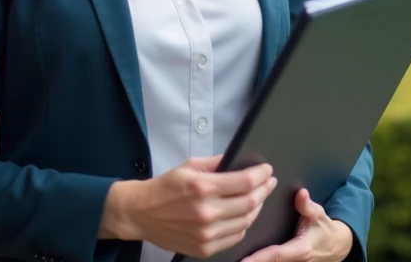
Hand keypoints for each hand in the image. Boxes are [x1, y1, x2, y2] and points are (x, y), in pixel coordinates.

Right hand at [101, 155, 277, 257]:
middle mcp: (206, 212)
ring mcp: (206, 233)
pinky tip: (244, 215)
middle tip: (269, 183)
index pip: (245, 182)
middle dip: (264, 190)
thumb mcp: (189, 166)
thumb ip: (217, 163)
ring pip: (246, 221)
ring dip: (257, 207)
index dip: (261, 175)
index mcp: (202, 187)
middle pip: (250, 202)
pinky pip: (235, 237)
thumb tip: (240, 161)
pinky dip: (244, 224)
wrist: (141, 213)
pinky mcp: (204, 248)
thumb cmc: (165, 187)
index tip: (267, 170)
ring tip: (258, 197)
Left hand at [240, 188, 352, 261]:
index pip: (276, 254)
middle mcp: (294, 261)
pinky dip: (259, 261)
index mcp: (301, 249)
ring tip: (234, 259)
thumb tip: (300, 194)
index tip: (243, 260)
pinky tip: (245, 258)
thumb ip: (308, 206)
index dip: (259, 258)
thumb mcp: (320, 215)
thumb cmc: (324, 229)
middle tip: (233, 259)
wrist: (336, 247)